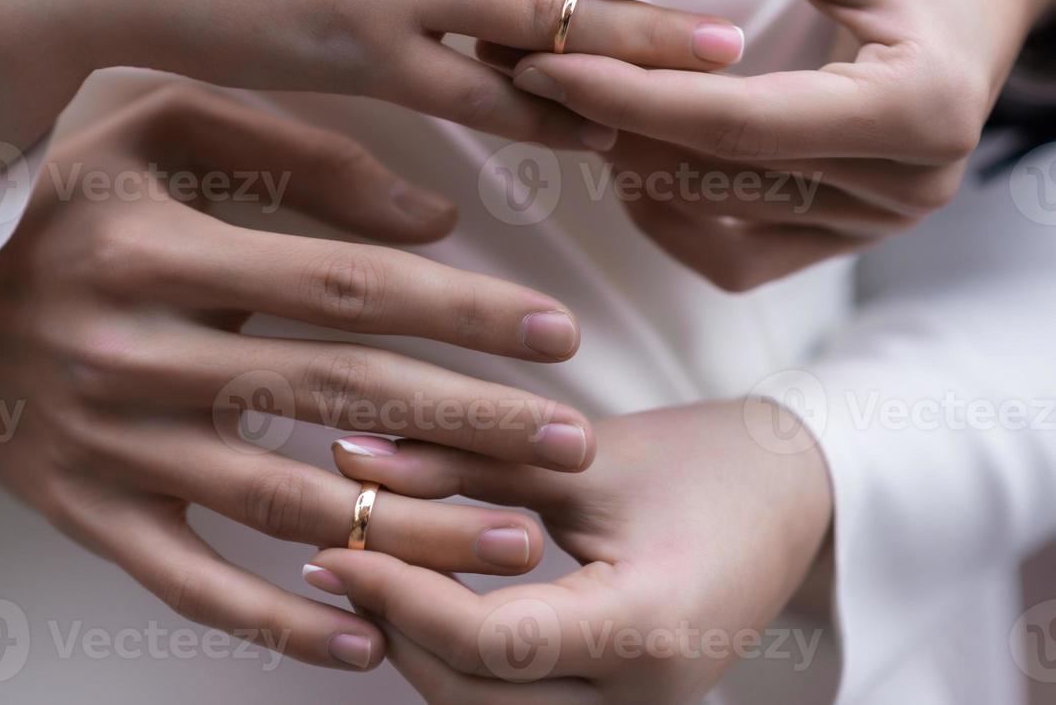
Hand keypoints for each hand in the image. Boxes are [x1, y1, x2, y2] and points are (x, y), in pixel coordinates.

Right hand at [0, 84, 601, 671]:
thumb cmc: (50, 182)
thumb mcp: (153, 120)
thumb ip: (294, 152)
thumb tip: (428, 222)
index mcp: (157, 247)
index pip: (344, 286)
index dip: (461, 310)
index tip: (556, 332)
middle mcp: (131, 352)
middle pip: (335, 399)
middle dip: (471, 426)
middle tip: (573, 448)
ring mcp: (104, 443)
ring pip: (283, 503)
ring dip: (412, 530)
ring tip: (518, 544)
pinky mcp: (79, 509)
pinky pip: (187, 582)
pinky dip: (276, 620)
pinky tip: (365, 642)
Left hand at [307, 400, 832, 702]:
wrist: (797, 498)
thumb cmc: (706, 460)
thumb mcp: (582, 455)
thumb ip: (467, 461)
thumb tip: (353, 459)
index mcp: (648, 626)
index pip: (495, 641)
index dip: (404, 600)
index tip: (338, 550)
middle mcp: (648, 696)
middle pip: (480, 697)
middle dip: (398, 632)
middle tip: (338, 564)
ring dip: (423, 656)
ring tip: (372, 581)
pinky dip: (465, 667)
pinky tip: (428, 608)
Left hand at [511, 0, 1055, 288]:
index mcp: (916, 105)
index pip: (734, 123)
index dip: (626, 96)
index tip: (539, 60)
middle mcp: (910, 182)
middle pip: (716, 173)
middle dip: (606, 119)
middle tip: (520, 62)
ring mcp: (885, 216)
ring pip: (717, 219)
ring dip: (629, 160)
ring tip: (562, 96)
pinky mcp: (854, 225)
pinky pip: (739, 254)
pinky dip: (675, 213)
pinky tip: (630, 153)